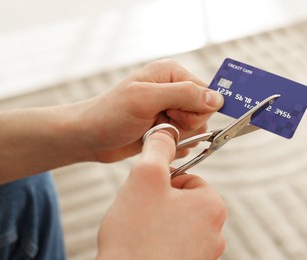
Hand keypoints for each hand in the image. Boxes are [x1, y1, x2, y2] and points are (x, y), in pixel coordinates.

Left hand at [77, 59, 223, 161]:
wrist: (89, 137)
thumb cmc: (111, 114)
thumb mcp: (146, 100)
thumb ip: (183, 95)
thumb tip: (217, 98)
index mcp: (171, 73)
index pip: (206, 93)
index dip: (195, 110)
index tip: (174, 115)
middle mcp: (173, 89)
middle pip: (202, 112)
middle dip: (184, 124)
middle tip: (159, 123)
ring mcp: (169, 109)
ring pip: (195, 129)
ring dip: (177, 136)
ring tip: (154, 132)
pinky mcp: (165, 126)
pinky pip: (184, 139)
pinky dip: (173, 144)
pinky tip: (155, 140)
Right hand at [97, 130, 226, 259]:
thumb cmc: (136, 234)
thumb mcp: (145, 176)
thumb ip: (158, 147)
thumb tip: (166, 131)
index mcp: (211, 205)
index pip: (187, 178)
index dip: (161, 182)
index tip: (147, 195)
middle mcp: (215, 231)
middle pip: (181, 201)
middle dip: (158, 203)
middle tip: (140, 215)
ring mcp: (204, 253)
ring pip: (175, 223)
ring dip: (156, 222)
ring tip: (141, 233)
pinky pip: (172, 244)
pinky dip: (157, 243)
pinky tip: (143, 248)